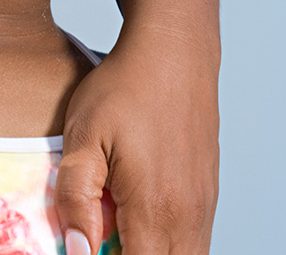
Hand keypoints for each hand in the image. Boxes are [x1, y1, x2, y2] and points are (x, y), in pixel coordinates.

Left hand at [55, 33, 218, 253]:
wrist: (174, 51)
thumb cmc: (124, 88)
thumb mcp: (83, 137)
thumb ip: (76, 199)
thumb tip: (77, 252)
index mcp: (155, 209)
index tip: (89, 250)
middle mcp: (188, 215)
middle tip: (103, 240)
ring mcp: (204, 204)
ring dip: (153, 254)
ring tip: (119, 235)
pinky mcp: (209, 192)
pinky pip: (195, 239)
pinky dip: (170, 245)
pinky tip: (141, 224)